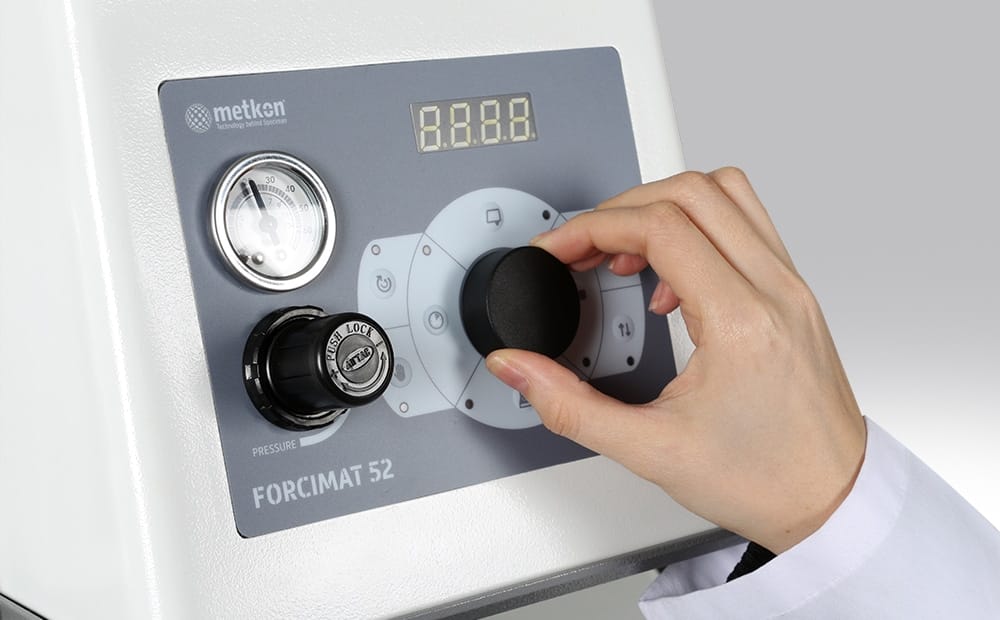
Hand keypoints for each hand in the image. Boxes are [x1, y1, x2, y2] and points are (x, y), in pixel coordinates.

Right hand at [486, 168, 866, 553]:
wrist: (832, 503)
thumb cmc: (766, 481)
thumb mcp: (650, 450)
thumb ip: (569, 406)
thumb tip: (519, 369)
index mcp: (742, 322)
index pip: (661, 227)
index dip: (593, 228)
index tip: (561, 251)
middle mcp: (775, 291)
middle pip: (692, 191)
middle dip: (622, 209)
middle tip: (585, 248)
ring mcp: (791, 288)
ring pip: (727, 193)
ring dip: (665, 208)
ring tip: (627, 254)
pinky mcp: (793, 296)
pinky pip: (746, 226)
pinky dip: (698, 230)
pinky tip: (671, 283)